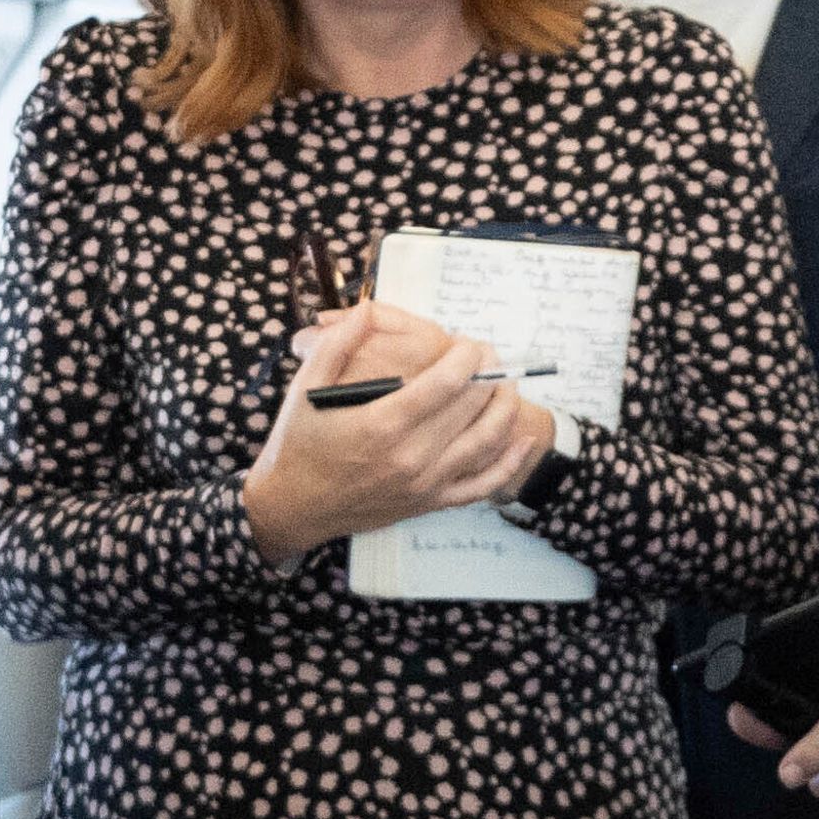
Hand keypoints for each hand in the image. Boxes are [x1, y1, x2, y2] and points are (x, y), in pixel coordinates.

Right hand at [241, 302, 552, 566]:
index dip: (467, 358)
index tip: (470, 343)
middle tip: (491, 355)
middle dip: (488, 374)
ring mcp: (424, 484)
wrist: (294, 508)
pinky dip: (509, 463)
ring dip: (505, 408)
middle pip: (470, 407)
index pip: (444, 383)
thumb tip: (366, 310)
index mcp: (381, 424)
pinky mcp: (430, 503)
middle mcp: (409, 457)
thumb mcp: (305, 389)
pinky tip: (524, 439)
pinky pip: (481, 485)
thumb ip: (336, 345)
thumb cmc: (298, 445)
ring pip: (485, 442)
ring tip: (509, 384)